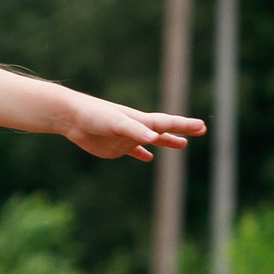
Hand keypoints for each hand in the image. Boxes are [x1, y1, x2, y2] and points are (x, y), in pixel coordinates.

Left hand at [63, 98, 204, 163]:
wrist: (72, 118)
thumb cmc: (94, 115)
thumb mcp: (116, 122)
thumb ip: (134, 130)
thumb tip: (153, 138)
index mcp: (140, 121)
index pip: (167, 123)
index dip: (185, 125)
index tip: (202, 126)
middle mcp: (137, 129)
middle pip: (164, 130)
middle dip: (182, 131)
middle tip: (200, 130)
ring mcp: (127, 138)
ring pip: (151, 141)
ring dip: (166, 142)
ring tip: (182, 145)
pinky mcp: (115, 147)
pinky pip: (133, 151)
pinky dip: (142, 154)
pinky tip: (148, 158)